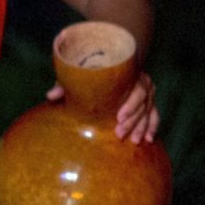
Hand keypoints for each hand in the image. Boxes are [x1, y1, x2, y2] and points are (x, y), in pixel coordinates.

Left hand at [45, 71, 160, 143]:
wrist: (110, 63)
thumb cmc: (95, 71)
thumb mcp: (81, 76)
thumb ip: (67, 84)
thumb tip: (50, 95)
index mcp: (129, 72)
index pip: (136, 88)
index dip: (130, 104)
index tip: (119, 117)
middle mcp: (142, 81)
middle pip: (142, 102)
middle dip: (133, 120)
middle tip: (119, 133)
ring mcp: (147, 92)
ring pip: (148, 110)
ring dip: (142, 126)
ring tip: (134, 141)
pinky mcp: (148, 102)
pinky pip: (154, 115)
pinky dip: (152, 126)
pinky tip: (149, 139)